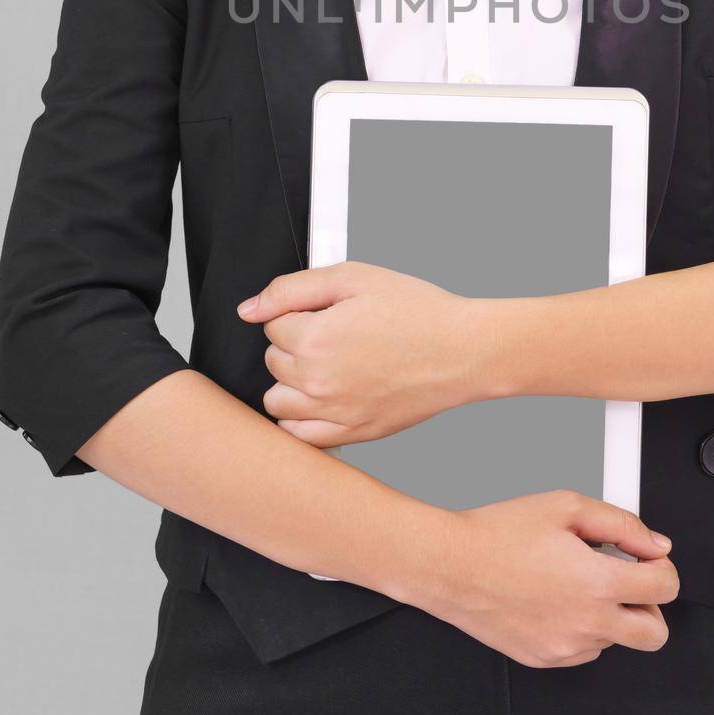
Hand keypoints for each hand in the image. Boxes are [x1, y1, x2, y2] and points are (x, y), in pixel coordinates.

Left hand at [236, 261, 481, 446]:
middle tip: (334, 332)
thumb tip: (249, 309)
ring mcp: (334, 414)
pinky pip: (301, 437)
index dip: (298, 312)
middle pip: (272, 362)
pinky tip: (324, 398)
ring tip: (326, 365)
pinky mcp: (353, 434)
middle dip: (294, 343)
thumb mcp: (354, 278)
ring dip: (292, 382)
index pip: (272, 325)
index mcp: (314, 340)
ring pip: (278, 402)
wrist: (464, 350)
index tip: (326, 311)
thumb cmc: (417, 311)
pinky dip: (303, 419)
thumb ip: (293, 288)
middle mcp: (317, 383)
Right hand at [422, 490, 678, 667]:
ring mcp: (566, 647)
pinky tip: (557, 599)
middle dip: (650, 605)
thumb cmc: (500, 533)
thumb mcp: (566, 506)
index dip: (662, 567)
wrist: (451, 564)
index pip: (666, 588)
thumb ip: (621, 524)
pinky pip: (584, 651)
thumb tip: (655, 544)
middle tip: (627, 581)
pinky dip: (582, 629)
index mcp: (598, 582)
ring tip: (578, 582)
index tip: (649, 560)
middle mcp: (587, 622)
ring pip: (616, 641)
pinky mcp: (546, 659)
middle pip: (656, 634)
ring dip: (611, 614)